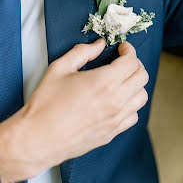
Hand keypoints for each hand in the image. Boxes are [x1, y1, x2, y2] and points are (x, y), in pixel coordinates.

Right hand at [0, 39, 148, 180]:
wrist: (38, 138)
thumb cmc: (46, 104)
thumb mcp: (60, 68)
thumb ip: (83, 52)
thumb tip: (99, 45)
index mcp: (104, 82)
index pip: (132, 62)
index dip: (129, 51)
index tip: (122, 48)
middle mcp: (115, 101)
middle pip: (142, 77)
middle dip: (135, 64)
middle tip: (124, 60)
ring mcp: (115, 119)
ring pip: (141, 97)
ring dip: (136, 84)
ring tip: (123, 80)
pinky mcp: (112, 132)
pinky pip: (133, 116)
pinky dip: (131, 104)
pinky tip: (118, 100)